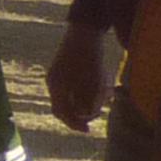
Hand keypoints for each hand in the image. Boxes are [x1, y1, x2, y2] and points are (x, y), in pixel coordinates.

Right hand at [47, 20, 110, 134]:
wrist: (87, 31)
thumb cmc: (89, 60)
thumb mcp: (94, 86)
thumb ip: (89, 104)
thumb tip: (87, 116)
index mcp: (56, 86)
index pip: (61, 112)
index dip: (74, 123)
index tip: (88, 130)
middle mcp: (54, 81)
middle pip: (67, 105)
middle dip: (84, 109)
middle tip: (100, 108)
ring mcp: (60, 73)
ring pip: (73, 95)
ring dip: (89, 98)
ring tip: (105, 92)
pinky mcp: (68, 67)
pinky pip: (76, 85)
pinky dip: (88, 89)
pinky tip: (103, 83)